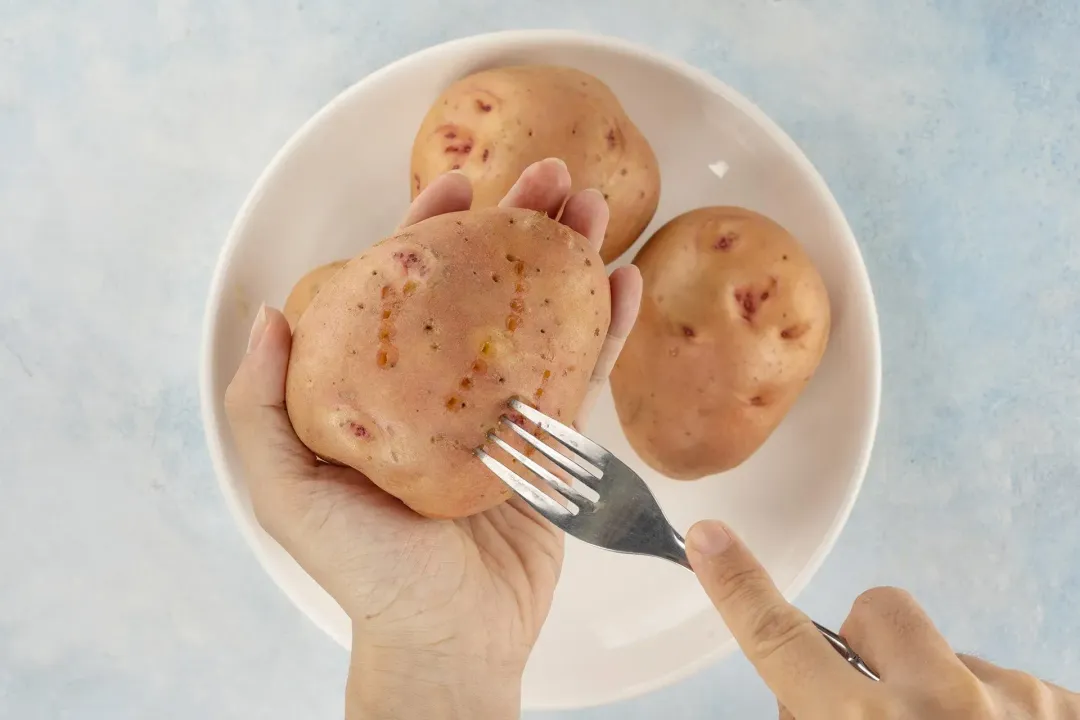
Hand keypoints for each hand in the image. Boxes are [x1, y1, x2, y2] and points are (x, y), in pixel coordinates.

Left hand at [224, 158, 641, 719]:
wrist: (449, 640)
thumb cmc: (366, 574)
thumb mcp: (290, 492)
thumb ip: (263, 408)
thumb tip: (267, 315)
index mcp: (383, 388)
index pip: (406, 288)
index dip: (429, 229)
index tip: (458, 186)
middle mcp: (443, 389)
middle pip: (485, 286)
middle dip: (518, 222)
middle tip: (554, 174)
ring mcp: (503, 410)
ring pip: (542, 316)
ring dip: (571, 258)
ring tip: (597, 207)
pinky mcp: (553, 442)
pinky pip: (585, 373)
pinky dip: (607, 326)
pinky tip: (625, 281)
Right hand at [685, 520, 1079, 718]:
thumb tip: (804, 700)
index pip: (779, 642)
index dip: (738, 588)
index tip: (710, 539)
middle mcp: (939, 705)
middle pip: (878, 612)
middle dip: (872, 647)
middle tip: (881, 709)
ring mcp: (1015, 702)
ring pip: (955, 657)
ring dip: (948, 697)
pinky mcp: (1068, 708)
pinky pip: (1016, 688)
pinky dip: (1004, 719)